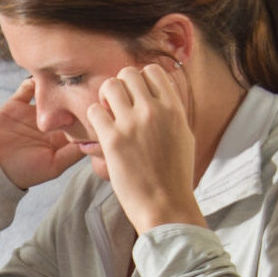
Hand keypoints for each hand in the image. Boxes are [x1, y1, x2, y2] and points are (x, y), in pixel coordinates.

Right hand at [0, 79, 85, 189]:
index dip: (89, 112)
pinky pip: (28, 86)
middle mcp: (49, 123)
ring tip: (66, 76)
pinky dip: (34, 80)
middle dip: (77, 93)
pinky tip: (41, 79)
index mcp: (59, 137)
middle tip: (88, 82)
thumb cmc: (24, 171)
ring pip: (50, 92)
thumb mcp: (54, 166)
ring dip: (57, 84)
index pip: (79, 121)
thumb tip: (96, 139)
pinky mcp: (17, 103)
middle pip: (67, 103)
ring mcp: (33, 112)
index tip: (100, 103)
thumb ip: (73, 153)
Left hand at [89, 64, 205, 232]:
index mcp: (174, 109)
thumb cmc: (175, 175)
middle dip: (121, 86)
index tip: (137, 97)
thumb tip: (158, 94)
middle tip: (119, 106)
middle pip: (128, 73)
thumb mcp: (184, 136)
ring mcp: (132, 124)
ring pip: (109, 86)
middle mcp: (153, 111)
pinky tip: (102, 132)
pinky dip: (95, 117)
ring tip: (109, 115)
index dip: (141, 80)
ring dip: (105, 98)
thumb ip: (170, 112)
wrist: (166, 205)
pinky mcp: (113, 140)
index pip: (153, 71)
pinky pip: (94, 110)